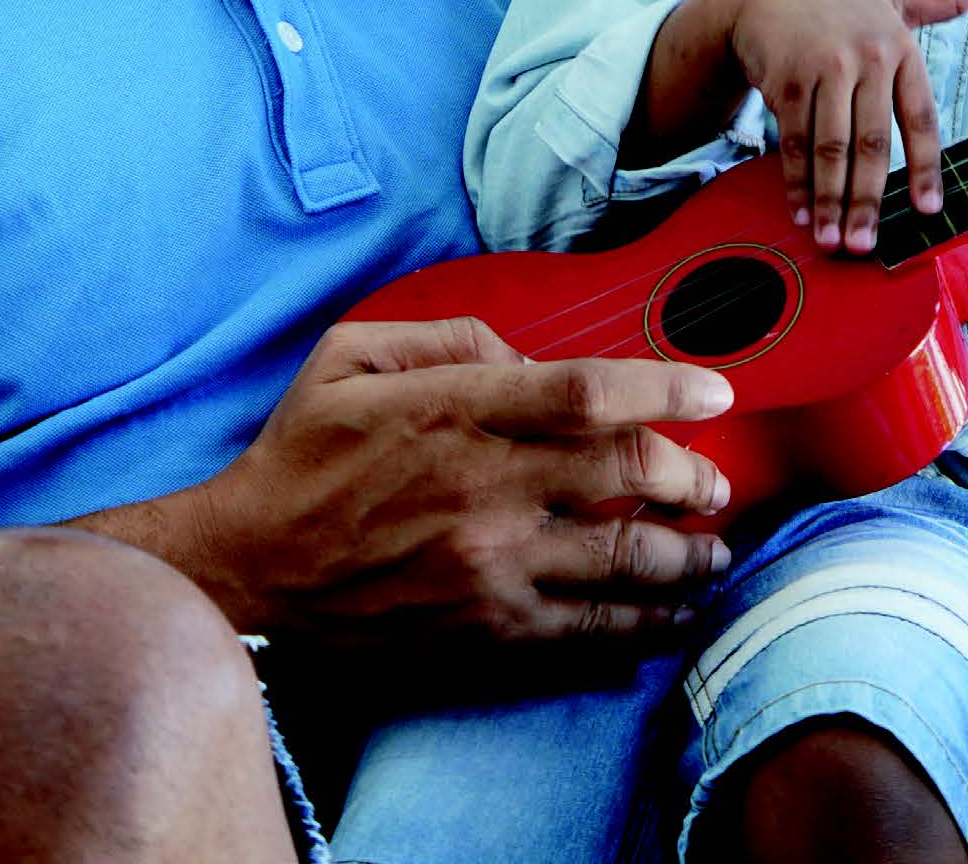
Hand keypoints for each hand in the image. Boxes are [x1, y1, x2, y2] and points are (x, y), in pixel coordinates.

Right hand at [189, 318, 733, 641]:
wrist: (250, 569)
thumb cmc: (303, 452)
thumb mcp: (353, 353)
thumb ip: (451, 336)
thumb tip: (530, 358)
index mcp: (456, 410)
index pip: (588, 391)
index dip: (666, 386)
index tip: (715, 390)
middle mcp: (485, 488)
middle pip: (628, 474)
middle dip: (694, 473)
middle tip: (714, 478)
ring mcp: (492, 567)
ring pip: (626, 559)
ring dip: (691, 553)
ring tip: (717, 548)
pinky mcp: (488, 630)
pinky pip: (591, 630)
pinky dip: (647, 623)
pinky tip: (674, 614)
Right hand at [722, 0, 967, 251]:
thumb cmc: (838, 5)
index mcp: (899, 46)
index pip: (921, 118)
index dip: (925, 169)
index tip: (928, 212)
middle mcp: (866, 56)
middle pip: (871, 143)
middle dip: (868, 200)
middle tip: (866, 247)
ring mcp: (824, 68)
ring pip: (830, 148)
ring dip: (830, 201)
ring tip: (833, 241)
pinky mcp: (786, 79)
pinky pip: (793, 140)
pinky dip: (796, 181)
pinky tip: (801, 212)